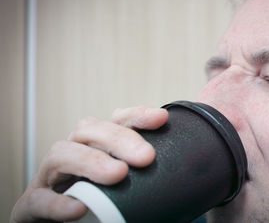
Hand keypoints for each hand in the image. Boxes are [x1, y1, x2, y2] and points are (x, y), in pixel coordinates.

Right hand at [10, 106, 167, 222]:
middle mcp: (74, 152)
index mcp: (97, 144)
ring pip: (62, 153)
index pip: (115, 121)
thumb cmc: (101, 202)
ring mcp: (51, 176)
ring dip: (91, 161)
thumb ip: (144, 175)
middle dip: (118, 138)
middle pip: (90, 130)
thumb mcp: (126, 185)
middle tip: (146, 156)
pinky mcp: (33, 203)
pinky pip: (40, 199)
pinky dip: (58, 202)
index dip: (136, 116)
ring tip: (118, 174)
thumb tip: (179, 178)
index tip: (161, 118)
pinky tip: (78, 207)